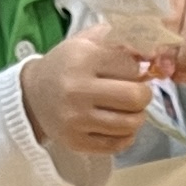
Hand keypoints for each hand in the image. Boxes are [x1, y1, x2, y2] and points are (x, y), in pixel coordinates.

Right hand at [26, 28, 158, 160]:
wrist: (32, 94)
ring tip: (130, 110)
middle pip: (135, 97)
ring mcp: (76, 119)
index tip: (131, 72)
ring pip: (129, 124)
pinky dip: (126, 136)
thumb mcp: (86, 42)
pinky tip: (120, 126)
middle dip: (144, 95)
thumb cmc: (66, 64)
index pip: (131, 67)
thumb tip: (153, 53)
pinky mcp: (75, 141)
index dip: (138, 69)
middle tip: (138, 94)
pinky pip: (116, 145)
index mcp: (82, 58)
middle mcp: (77, 89)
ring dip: (138, 117)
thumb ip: (119, 40)